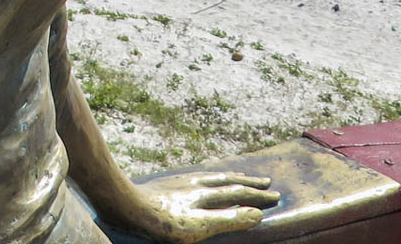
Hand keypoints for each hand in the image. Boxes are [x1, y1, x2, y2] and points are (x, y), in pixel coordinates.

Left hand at [117, 172, 280, 243]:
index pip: (238, 194)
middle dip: (248, 183)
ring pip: (211, 175)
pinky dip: (207, 175)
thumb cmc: (162, 222)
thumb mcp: (200, 226)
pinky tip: (201, 177)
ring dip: (229, 176)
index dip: (256, 196)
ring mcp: (180, 182)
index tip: (275, 196)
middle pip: (227, 181)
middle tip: (266, 181)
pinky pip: (194, 175)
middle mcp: (195, 184)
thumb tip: (257, 214)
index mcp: (206, 195)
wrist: (125, 204)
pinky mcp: (165, 183)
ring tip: (238, 176)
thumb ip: (228, 219)